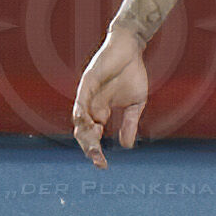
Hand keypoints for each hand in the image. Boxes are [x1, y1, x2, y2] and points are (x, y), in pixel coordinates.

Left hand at [72, 29, 147, 168]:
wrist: (131, 50)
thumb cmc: (131, 74)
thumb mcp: (135, 104)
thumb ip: (129, 124)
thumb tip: (126, 146)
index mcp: (101, 113)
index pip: (94, 136)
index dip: (96, 151)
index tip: (104, 165)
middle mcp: (91, 106)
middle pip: (84, 132)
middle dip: (90, 148)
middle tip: (98, 160)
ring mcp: (88, 95)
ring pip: (80, 119)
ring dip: (85, 133)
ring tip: (94, 145)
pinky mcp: (88, 82)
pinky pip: (81, 99)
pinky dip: (81, 111)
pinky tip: (84, 121)